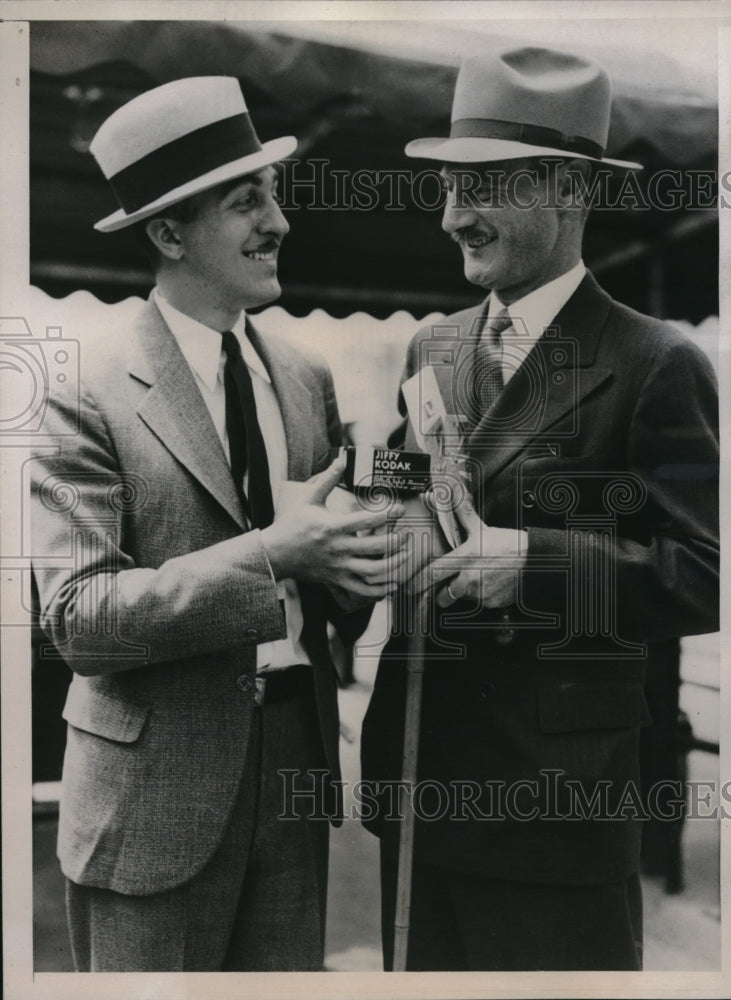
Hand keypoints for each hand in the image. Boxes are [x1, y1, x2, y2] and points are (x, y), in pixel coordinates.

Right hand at [261, 457, 406, 598]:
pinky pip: (361, 590)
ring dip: (394, 565)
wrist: (275, 554)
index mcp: (332, 527)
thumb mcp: (308, 499)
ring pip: (373, 571)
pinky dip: (379, 590)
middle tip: (407, 534)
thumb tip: (341, 459)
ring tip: (406, 556)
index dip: (388, 514)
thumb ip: (327, 479)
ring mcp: (338, 566)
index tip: (400, 509)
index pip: (366, 520)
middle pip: (375, 547)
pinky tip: (392, 585)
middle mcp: (338, 548)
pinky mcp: (336, 580)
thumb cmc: (292, 525)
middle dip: (396, 541)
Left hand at [408, 495, 526, 608]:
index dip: (418, 582)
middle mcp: (470, 579)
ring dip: (462, 594)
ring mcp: (481, 595)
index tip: (410, 587)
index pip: (433, 574)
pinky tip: (487, 585)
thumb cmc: (507, 544)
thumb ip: (461, 513)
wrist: (535, 561)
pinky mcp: (491, 604)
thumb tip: (445, 493)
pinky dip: (479, 597)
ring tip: (472, 580)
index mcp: (464, 559)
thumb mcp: (481, 528)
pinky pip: (478, 605)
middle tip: (440, 589)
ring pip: (461, 600)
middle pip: (443, 597)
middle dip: (439, 595)